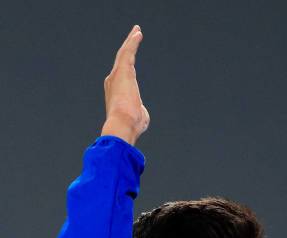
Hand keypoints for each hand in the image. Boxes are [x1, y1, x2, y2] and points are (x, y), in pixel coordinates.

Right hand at [101, 24, 149, 145]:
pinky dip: (133, 43)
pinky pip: (128, 52)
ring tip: (137, 32)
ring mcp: (117, 74)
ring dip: (130, 42)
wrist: (122, 125)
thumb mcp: (137, 117)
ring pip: (124, 53)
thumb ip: (139, 110)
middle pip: (121, 60)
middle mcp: (113, 81)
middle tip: (134, 36)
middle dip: (127, 48)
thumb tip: (142, 111)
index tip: (130, 57)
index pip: (122, 75)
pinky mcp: (123, 70)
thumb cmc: (130, 126)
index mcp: (115, 92)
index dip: (127, 65)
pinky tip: (138, 34)